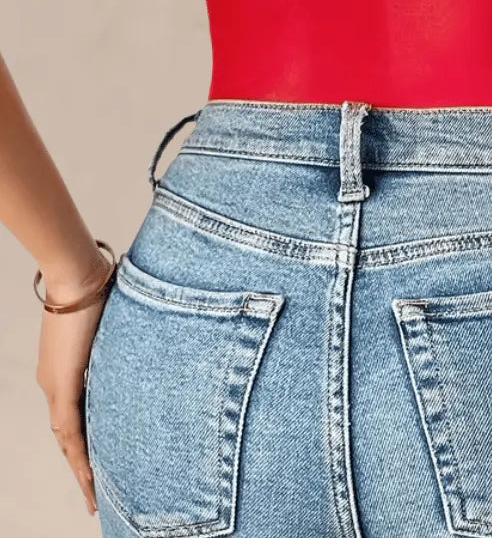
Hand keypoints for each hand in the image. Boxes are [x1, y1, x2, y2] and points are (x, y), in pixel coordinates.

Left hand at [35, 256, 113, 516]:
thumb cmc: (102, 288)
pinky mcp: (61, 385)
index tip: (99, 462)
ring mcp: (56, 385)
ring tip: (94, 494)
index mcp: (69, 370)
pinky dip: (79, 455)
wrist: (80, 275)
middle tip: (95, 494)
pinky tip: (88, 473)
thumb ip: (128, 342)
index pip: (77, 415)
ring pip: (67, 438)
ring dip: (81, 467)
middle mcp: (57, 382)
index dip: (87, 441)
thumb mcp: (118, 324)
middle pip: (70, 434)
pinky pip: (70, 431)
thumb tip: (158, 337)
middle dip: (83, 464)